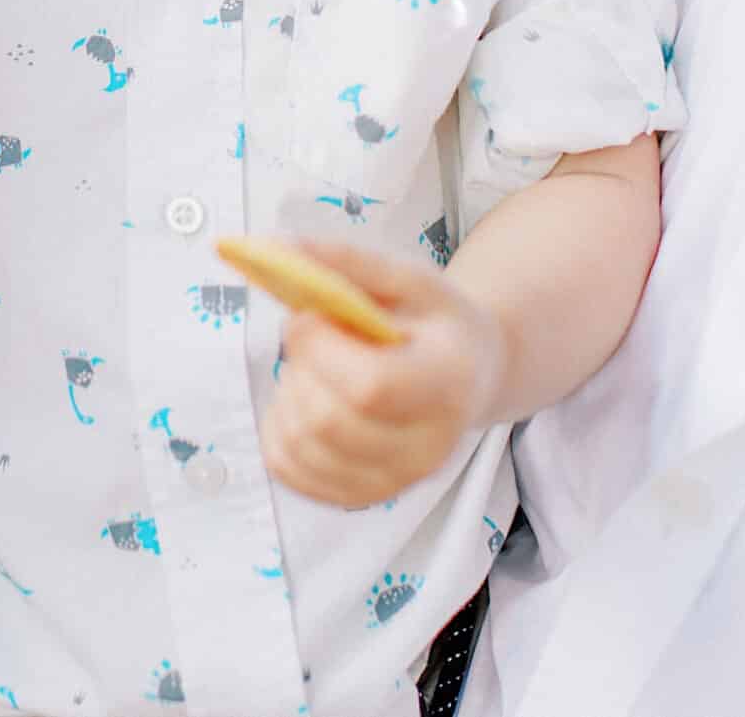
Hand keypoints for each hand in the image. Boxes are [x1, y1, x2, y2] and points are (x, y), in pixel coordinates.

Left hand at [259, 235, 508, 507]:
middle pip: (327, 421)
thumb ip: (345, 262)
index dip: (321, 349)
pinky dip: (277, 429)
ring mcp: (396, 481)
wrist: (467, 372)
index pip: (369, 388)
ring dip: (286, 394)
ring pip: (301, 446)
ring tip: (317, 368)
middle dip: (299, 367)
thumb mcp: (405, 278)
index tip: (310, 316)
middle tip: (313, 336)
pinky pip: (289, 470)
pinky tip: (305, 399)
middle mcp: (429, 447)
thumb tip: (280, 249)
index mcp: (448, 383)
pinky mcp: (360, 495)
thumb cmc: (433, 323)